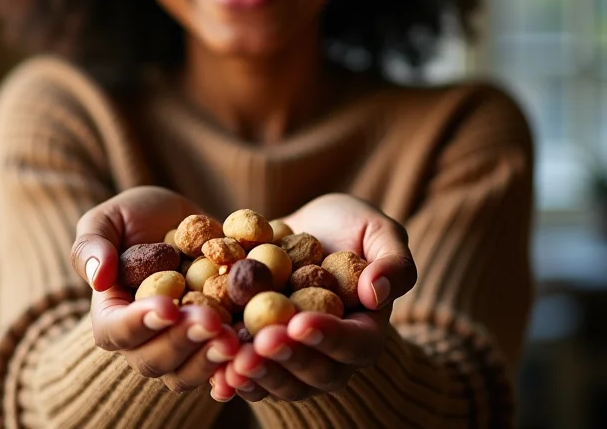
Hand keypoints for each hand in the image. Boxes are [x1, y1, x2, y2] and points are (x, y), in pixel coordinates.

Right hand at [70, 186, 239, 392]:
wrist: (181, 217)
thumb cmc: (135, 215)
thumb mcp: (108, 218)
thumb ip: (92, 245)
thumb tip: (98, 277)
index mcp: (111, 313)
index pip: (116, 330)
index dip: (139, 323)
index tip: (166, 307)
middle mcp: (144, 339)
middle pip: (155, 358)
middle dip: (184, 341)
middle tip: (211, 321)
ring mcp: (179, 344)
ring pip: (189, 371)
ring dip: (211, 359)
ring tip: (235, 339)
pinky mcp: (212, 340)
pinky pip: (223, 365)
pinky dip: (237, 364)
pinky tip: (254, 349)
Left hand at [210, 194, 416, 402]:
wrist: (306, 227)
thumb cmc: (351, 225)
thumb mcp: (379, 230)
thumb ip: (393, 261)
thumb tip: (376, 292)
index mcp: (366, 330)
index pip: (354, 345)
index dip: (329, 338)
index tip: (302, 322)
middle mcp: (332, 354)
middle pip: (316, 373)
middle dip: (288, 360)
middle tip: (262, 343)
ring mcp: (296, 356)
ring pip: (281, 381)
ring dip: (258, 375)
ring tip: (234, 361)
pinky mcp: (262, 350)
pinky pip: (250, 372)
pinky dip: (231, 375)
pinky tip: (214, 373)